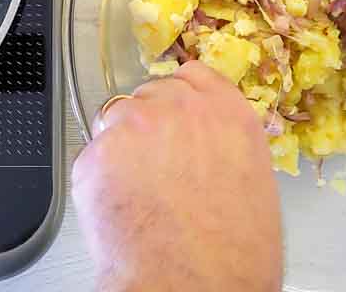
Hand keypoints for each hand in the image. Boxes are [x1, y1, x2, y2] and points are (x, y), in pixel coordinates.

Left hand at [72, 61, 282, 291]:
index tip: (175, 118)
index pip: (193, 75)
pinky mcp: (94, 154)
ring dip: (121, 149)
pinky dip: (99, 181)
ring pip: (115, 122)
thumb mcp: (253, 182)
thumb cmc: (234, 253)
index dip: (180, 99)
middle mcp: (176, 107)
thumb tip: (208, 149)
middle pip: (150, 97)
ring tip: (137, 194)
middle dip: (148, 127)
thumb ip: (225, 146)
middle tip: (155, 169)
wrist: (192, 284)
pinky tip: (119, 210)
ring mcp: (131, 126)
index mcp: (225, 111)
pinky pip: (92, 159)